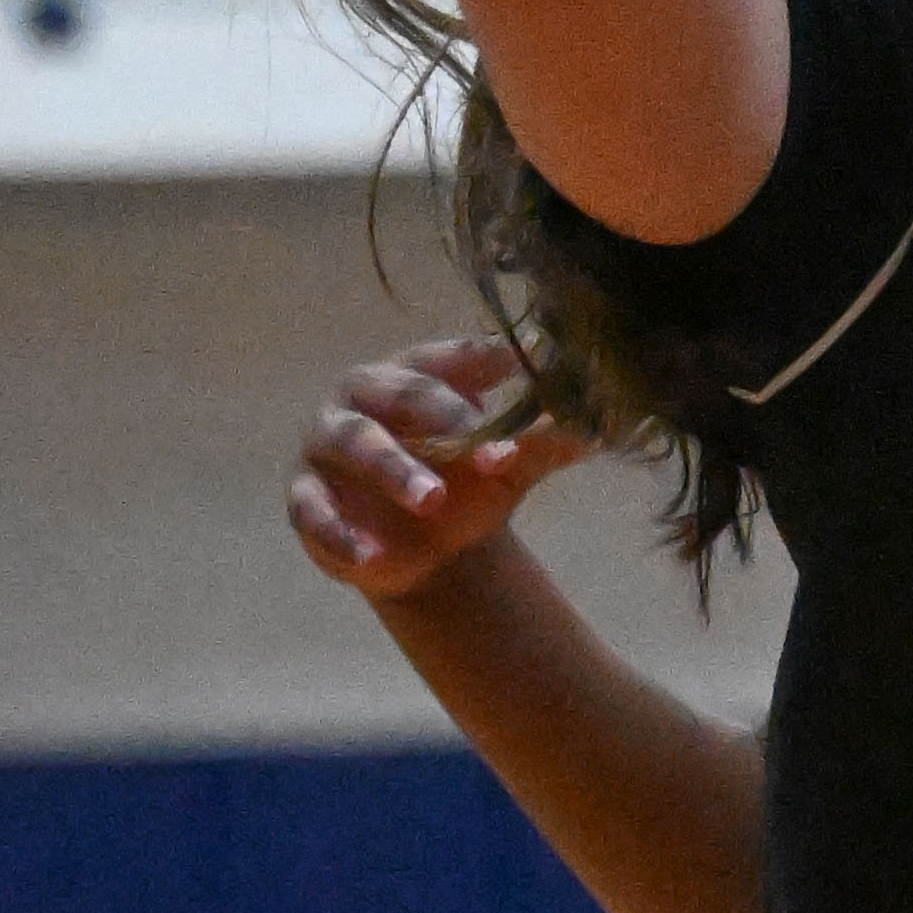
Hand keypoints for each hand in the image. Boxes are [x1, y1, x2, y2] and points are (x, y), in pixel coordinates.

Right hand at [289, 334, 594, 604]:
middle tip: (481, 444)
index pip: (451, 355)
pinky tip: (373, 557)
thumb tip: (607, 424)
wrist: (428, 552)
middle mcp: (365, 395)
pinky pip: (313, 511)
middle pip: (400, 392)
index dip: (488, 363)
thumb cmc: (467, 482)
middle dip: (440, 416)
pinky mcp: (305, 497)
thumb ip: (546, 442)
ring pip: (355, 445)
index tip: (527, 365)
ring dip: (394, 469)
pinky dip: (341, 534)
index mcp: (417, 371)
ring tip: (434, 500)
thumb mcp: (508, 463)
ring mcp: (327, 444)